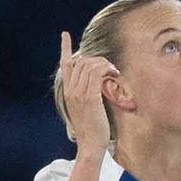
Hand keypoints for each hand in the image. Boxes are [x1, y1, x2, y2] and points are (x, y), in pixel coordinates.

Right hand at [59, 31, 118, 154]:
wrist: (90, 146)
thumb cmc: (92, 130)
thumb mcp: (86, 109)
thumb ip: (88, 95)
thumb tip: (99, 84)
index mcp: (68, 92)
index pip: (65, 65)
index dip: (65, 48)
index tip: (65, 35)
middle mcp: (71, 90)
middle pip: (81, 61)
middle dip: (98, 59)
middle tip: (111, 68)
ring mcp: (79, 93)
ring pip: (90, 65)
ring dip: (105, 64)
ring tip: (114, 73)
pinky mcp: (90, 97)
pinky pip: (97, 73)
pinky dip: (107, 70)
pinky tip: (115, 75)